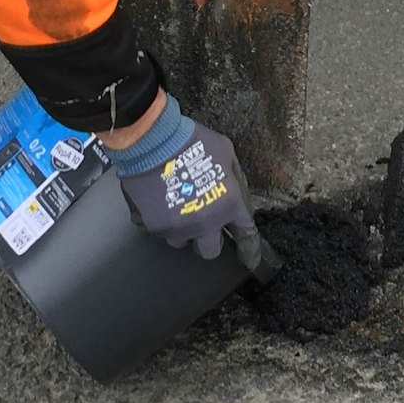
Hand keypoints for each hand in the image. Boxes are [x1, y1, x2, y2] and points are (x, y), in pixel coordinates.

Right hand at [116, 118, 264, 272]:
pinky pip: (158, 229)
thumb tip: (237, 196)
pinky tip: (158, 200)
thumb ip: (235, 180)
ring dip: (182, 228)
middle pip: (209, 251)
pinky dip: (160, 218)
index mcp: (228, 205)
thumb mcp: (227, 153)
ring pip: (181, 241)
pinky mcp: (152, 226)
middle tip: (203, 222)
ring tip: (176, 205)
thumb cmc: (193, 142)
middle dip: (208, 239)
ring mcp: (176, 227)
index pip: (246, 236)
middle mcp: (204, 223)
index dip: (250, 250)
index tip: (250, 261)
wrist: (152, 141)